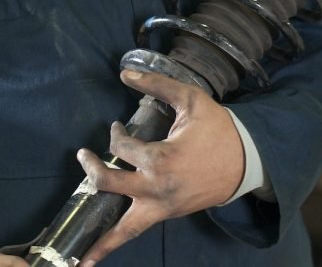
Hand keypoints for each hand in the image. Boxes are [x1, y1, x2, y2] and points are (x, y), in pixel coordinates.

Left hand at [77, 70, 244, 265]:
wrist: (247, 162)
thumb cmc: (217, 129)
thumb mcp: (190, 100)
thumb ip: (156, 85)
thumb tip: (124, 73)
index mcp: (160, 159)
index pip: (121, 146)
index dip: (115, 133)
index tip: (117, 125)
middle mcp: (155, 188)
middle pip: (108, 183)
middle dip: (91, 169)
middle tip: (83, 155)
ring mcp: (161, 207)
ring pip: (122, 229)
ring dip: (98, 240)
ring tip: (74, 258)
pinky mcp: (166, 216)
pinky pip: (136, 232)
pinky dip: (115, 243)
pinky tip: (93, 257)